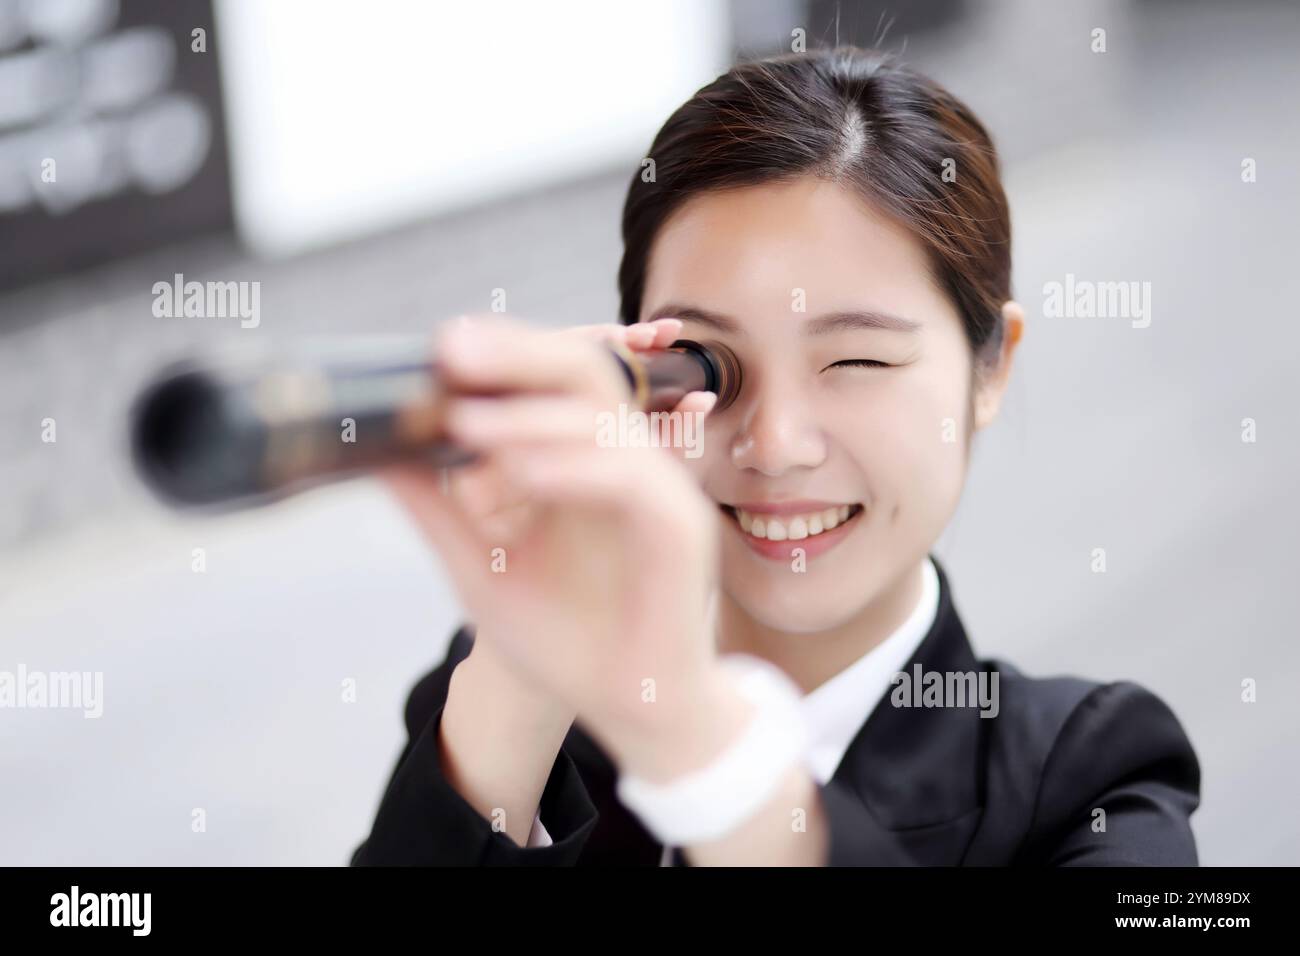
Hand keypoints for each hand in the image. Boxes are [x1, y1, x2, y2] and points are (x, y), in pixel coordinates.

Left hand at [382, 315, 726, 772]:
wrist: (626, 708)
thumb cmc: (568, 640)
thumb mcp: (479, 567)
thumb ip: (437, 510)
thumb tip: (377, 454)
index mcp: (583, 458)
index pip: (548, 379)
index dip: (499, 355)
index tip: (437, 351)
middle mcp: (625, 459)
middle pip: (583, 371)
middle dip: (515, 354)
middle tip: (450, 349)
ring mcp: (658, 488)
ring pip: (603, 417)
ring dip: (530, 414)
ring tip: (464, 422)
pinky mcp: (681, 526)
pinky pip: (630, 477)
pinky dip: (573, 468)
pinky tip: (519, 474)